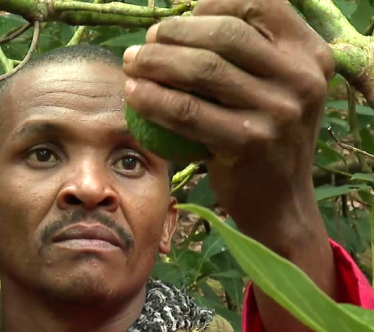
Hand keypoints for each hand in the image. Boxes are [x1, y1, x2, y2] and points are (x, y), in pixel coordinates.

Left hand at [122, 0, 334, 246]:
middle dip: (173, 32)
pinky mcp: (250, 143)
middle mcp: (302, 79)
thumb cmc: (264, 136)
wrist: (280, 201)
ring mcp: (279, 112)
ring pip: (202, 69)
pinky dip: (153, 99)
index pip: (260, 4)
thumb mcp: (275, 89)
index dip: (211, 4)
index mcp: (310, 55)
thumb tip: (184, 20)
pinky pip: (188, 112)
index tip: (178, 24)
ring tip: (131, 63)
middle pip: (224, 33)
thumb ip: (248, 54)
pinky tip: (133, 93)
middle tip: (144, 44)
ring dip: (155, 61)